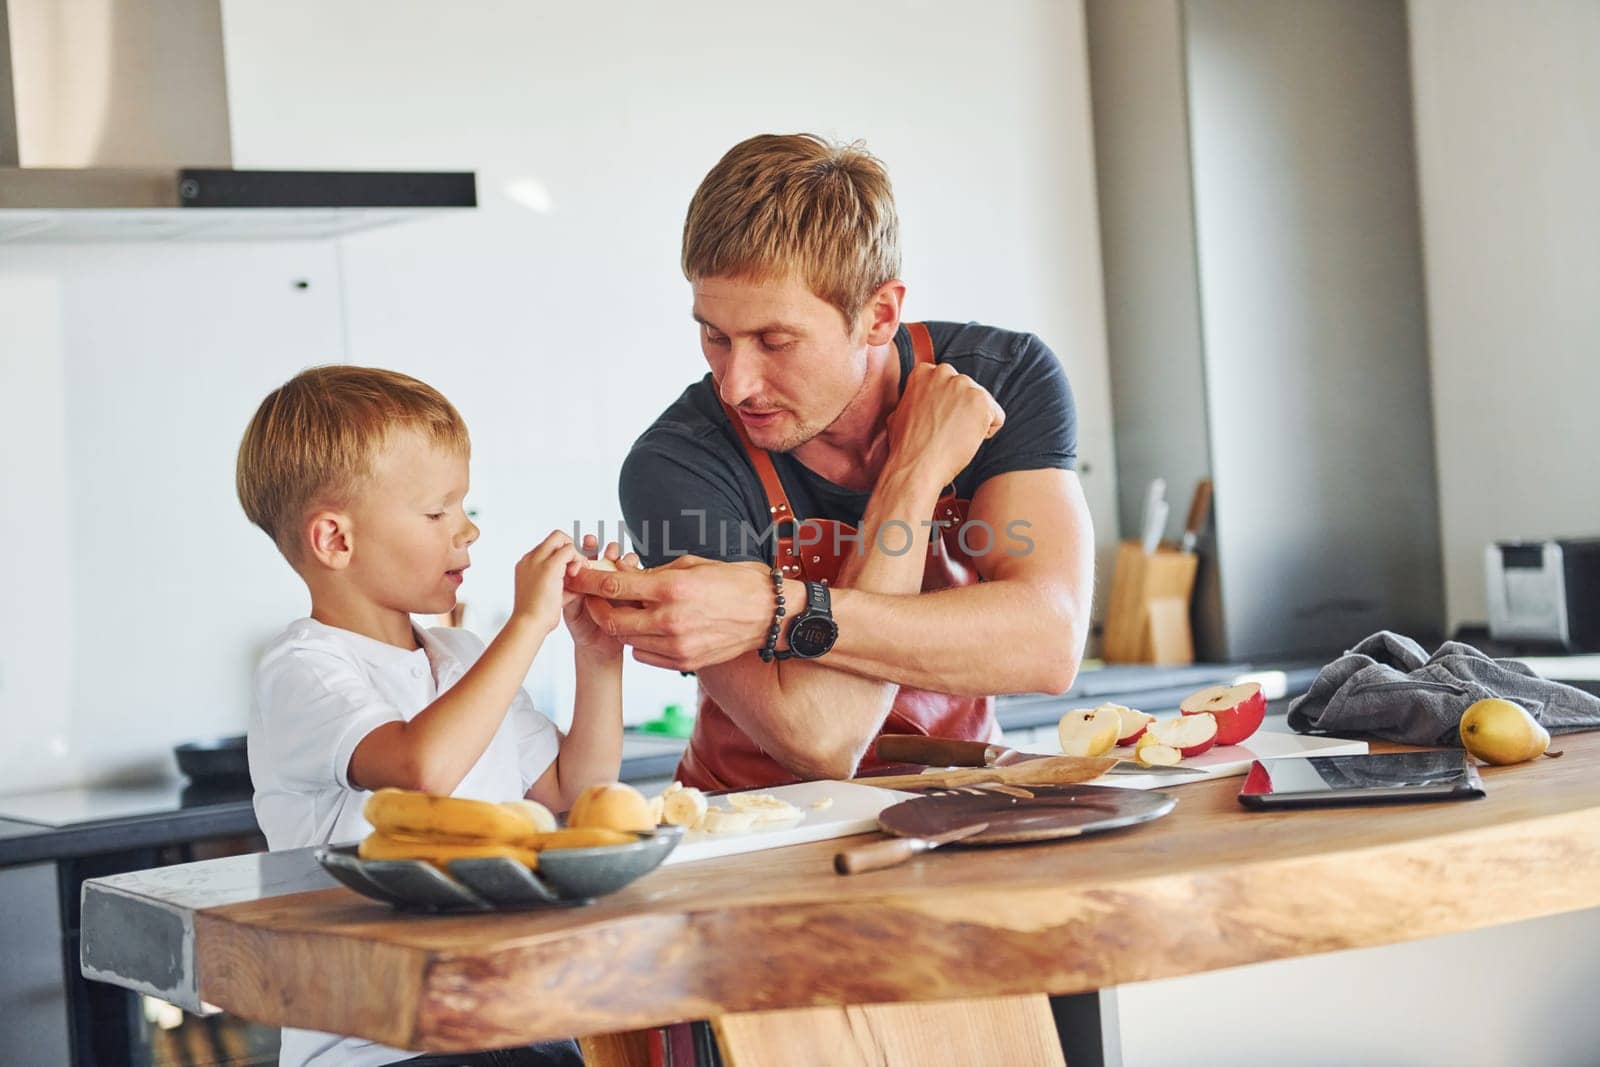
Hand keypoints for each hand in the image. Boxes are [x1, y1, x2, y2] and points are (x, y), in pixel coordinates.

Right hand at [512, 530, 579, 632]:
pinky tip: (577, 575)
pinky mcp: (549, 566)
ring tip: (576, 573)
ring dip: (574, 553)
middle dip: (570, 548)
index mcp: (526, 566)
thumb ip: (563, 583)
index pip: (548, 548)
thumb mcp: (551, 595)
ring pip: (561, 538)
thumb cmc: (538, 617)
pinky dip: (578, 558)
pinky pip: (569, 549)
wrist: (529, 625)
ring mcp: (537, 560)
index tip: (571, 572)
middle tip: (577, 567)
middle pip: (554, 538)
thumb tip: (579, 580)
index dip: (564, 556)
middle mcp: (529, 559)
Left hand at [564, 555, 779, 671]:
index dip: (588, 580)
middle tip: (594, 597)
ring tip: (622, 610)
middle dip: (596, 608)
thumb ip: (653, 573)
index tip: (576, 574)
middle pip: (611, 620)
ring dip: (618, 625)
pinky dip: (638, 641)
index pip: (614, 586)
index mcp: (671, 589)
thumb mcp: (690, 565)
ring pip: (626, 639)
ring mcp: (678, 646)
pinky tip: (647, 628)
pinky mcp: (685, 663)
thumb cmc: (731, 582)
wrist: (768, 614)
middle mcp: (671, 620)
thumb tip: (621, 574)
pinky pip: (645, 655)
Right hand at [884, 362, 1004, 490]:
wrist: (915, 467)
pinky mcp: (982, 401)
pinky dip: (988, 432)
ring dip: (975, 421)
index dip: (946, 406)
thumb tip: (919, 400)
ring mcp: (964, 385)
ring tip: (954, 438)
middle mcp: (944, 373)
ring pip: (983, 403)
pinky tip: (968, 441)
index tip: (938, 421)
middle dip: (962, 410)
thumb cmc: (906, 447)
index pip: (948, 383)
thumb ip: (915, 399)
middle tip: (947, 432)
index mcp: (923, 372)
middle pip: (967, 390)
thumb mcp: (899, 413)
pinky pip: (997, 417)